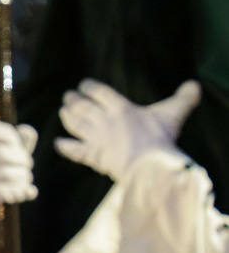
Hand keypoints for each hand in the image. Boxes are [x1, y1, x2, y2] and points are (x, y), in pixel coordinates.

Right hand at [0, 120, 37, 248]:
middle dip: (21, 159)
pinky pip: (4, 192)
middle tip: (28, 165)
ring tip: (27, 179)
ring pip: (5, 174)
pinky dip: (19, 192)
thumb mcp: (5, 154)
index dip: (10, 135)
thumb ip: (18, 142)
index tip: (18, 145)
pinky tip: (24, 192)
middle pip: (1, 152)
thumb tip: (29, 131)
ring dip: (23, 177)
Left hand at [55, 79, 200, 179]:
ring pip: (75, 124)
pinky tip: (58, 143)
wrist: (151, 167)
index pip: (99, 92)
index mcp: (121, 109)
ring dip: (67, 117)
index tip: (84, 85)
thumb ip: (182, 100)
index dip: (89, 87)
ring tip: (63, 112)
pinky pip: (75, 150)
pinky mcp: (94, 156)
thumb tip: (195, 85)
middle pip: (82, 106)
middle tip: (68, 96)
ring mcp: (97, 139)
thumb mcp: (172, 116)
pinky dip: (65, 147)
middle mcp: (105, 121)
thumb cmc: (161, 140)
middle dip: (73, 100)